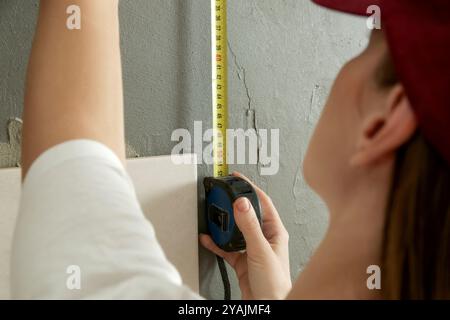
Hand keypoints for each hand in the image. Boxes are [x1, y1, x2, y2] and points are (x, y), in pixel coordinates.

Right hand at [200, 172, 291, 299]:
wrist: (268, 306)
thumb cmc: (276, 284)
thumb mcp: (261, 250)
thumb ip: (249, 227)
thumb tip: (242, 203)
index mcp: (275, 231)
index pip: (262, 202)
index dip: (250, 187)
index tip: (237, 178)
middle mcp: (264, 238)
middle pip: (247, 214)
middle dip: (233, 203)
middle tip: (222, 193)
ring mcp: (252, 248)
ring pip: (235, 230)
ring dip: (223, 223)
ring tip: (213, 213)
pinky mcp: (241, 260)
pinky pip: (226, 247)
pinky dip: (216, 242)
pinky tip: (207, 238)